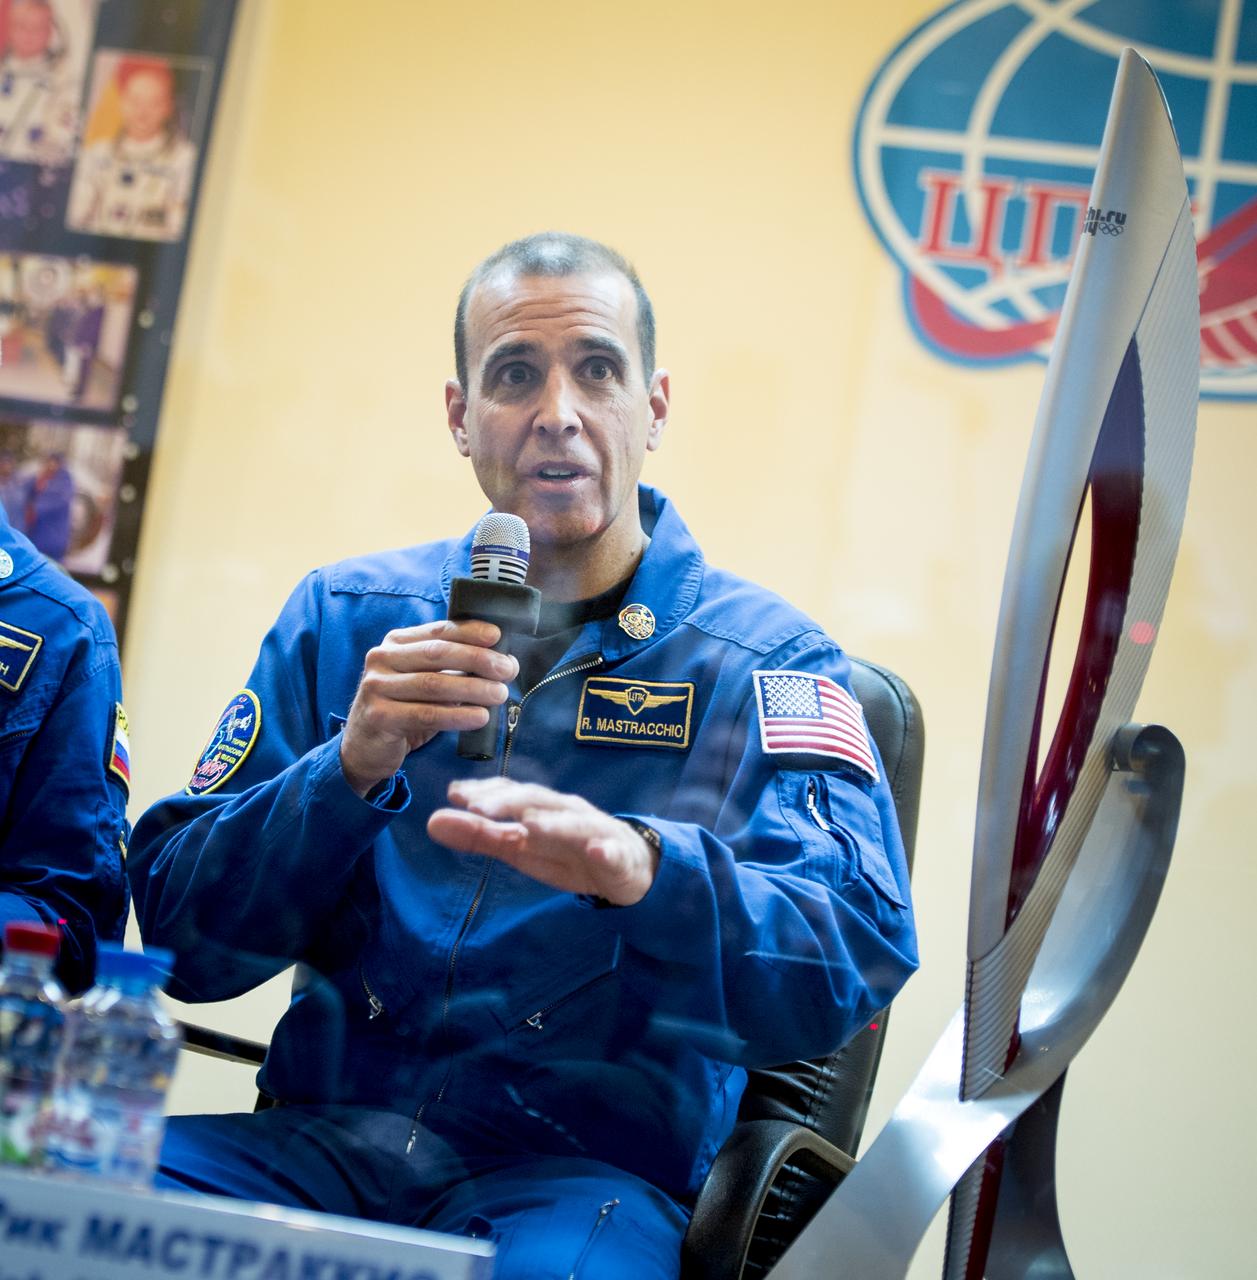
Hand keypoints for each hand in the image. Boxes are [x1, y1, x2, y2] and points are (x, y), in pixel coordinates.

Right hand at [339, 620, 517, 795]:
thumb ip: (454, 669)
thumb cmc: (405, 710)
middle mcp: (382, 658)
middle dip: (478, 659)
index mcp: (396, 642)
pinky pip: (425, 714)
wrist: (365, 748)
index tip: (498, 636)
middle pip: (437, 653)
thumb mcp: (426, 683)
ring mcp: (376, 686)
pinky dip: (456, 716)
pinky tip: (480, 717)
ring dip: (472, 689)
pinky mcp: (378, 716)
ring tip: (500, 694)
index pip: (438, 630)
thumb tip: (503, 663)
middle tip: (507, 669)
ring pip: (433, 684)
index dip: (470, 632)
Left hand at [427, 778, 660, 905]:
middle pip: (537, 801)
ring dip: (553, 823)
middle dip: (508, 802)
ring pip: (574, 824)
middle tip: (478, 808)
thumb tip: (431, 822)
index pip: (511, 792)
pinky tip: (597, 851)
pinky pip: (613, 852)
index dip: (486, 791)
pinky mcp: (619, 856)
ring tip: (529, 824)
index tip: (455, 793)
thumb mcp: (520, 848)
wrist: (629, 867)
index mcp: (541, 807)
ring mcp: (595, 831)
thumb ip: (479, 836)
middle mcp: (567, 811)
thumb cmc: (567, 851)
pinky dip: (605, 850)